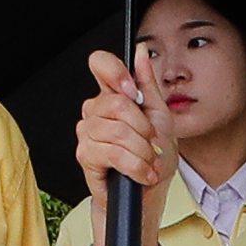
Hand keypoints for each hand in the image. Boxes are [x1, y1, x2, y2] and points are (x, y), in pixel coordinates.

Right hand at [68, 53, 166, 203]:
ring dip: (142, 151)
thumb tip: (141, 52)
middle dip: (143, 128)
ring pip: (118, 131)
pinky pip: (113, 153)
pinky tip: (143, 173)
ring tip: (149, 162)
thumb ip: (148, 84)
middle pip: (116, 103)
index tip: (133, 92)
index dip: (116, 73)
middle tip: (152, 143)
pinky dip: (136, 166)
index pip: (100, 64)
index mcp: (113, 96)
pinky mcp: (85, 155)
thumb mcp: (159, 115)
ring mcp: (87, 132)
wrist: (148, 192)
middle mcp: (95, 110)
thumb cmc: (154, 155)